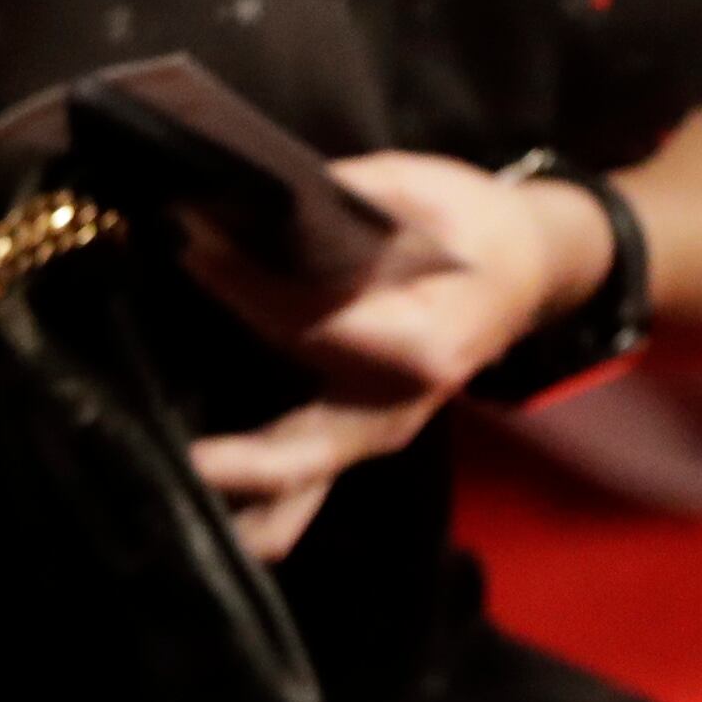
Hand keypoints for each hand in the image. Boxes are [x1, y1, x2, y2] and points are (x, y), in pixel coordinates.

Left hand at [181, 154, 609, 560]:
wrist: (525, 270)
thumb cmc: (470, 223)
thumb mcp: (416, 189)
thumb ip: (337, 202)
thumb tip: (247, 198)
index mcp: (419, 343)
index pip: (316, 325)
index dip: (245, 286)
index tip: (187, 247)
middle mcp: (395, 405)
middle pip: (304, 449)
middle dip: (241, 462)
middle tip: (181, 461)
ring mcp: (375, 431)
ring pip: (302, 489)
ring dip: (243, 507)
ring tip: (176, 511)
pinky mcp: (353, 437)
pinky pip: (303, 486)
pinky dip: (256, 501)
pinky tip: (200, 512)